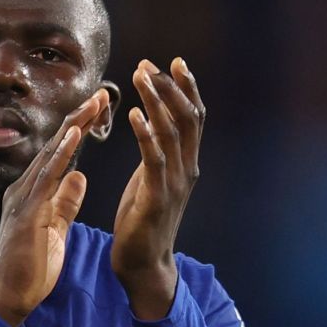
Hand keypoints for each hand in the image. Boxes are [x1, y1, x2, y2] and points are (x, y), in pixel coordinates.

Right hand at [0, 90, 109, 326]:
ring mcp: (23, 199)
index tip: (98, 110)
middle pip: (55, 146)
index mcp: (33, 194)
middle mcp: (24, 189)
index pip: (59, 155)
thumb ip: (65, 203)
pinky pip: (46, 177)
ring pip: (51, 154)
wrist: (10, 298)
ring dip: (73, 127)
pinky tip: (74, 135)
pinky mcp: (26, 213)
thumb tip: (79, 177)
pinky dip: (60, 154)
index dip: (79, 131)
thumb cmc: (31, 269)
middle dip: (79, 118)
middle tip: (101, 93)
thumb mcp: (56, 230)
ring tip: (92, 104)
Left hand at [112, 58, 202, 318]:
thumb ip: (157, 153)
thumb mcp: (151, 180)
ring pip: (172, 132)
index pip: (193, 118)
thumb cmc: (142, 222)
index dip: (186, 88)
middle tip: (150, 63)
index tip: (173, 61)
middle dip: (171, 86)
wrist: (143, 264)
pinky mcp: (157, 198)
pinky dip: (146, 133)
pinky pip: (154, 159)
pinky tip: (133, 114)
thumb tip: (153, 124)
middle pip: (189, 118)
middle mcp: (187, 170)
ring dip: (157, 101)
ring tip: (141, 76)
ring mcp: (174, 184)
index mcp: (186, 164)